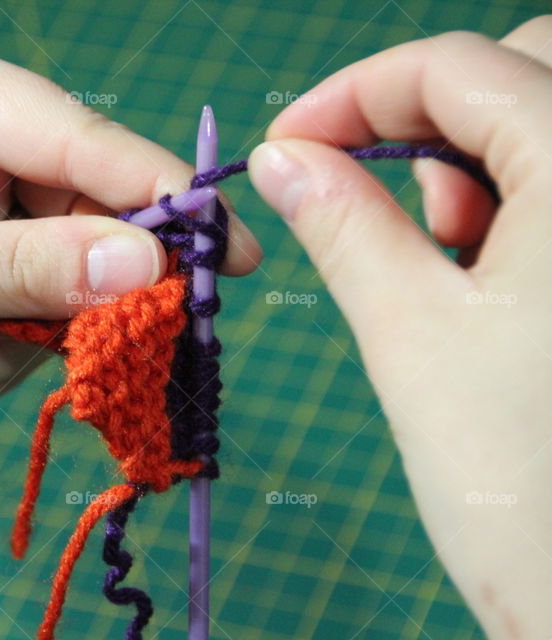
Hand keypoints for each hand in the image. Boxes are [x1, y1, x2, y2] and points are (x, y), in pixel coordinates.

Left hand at [0, 27, 260, 471]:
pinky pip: (26, 322)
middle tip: (107, 341)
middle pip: (84, 210)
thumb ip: (23, 267)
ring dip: (16, 330)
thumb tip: (151, 263)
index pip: (78, 137)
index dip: (158, 197)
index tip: (228, 258)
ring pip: (60, 279)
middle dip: (82, 284)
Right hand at [248, 16, 551, 638]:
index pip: (459, 66)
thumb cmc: (516, 480)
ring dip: (483, 155)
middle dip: (436, 111)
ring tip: (448, 252)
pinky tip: (493, 271)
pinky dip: (525, 195)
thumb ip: (341, 223)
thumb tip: (284, 159)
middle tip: (386, 197)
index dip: (354, 92)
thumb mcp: (409, 332)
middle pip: (531, 64)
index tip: (288, 142)